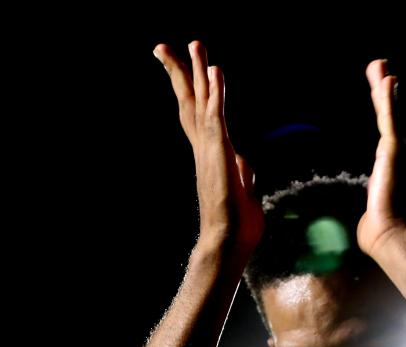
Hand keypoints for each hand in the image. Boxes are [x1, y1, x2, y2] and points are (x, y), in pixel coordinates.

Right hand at [153, 41, 263, 257]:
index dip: (193, 91)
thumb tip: (243, 164)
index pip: (197, 116)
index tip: (188, 68)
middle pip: (189, 102)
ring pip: (201, 102)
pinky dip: (217, 92)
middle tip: (162, 46)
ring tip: (194, 43)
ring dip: (198, 72)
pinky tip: (216, 71)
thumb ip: (242, 173)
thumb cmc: (236, 226)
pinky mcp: (219, 153)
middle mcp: (204, 147)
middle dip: (179, 73)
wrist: (228, 243)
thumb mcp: (243, 191)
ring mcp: (210, 149)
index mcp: (209, 154)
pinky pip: (218, 116)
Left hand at [356, 59, 405, 256]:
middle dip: (386, 92)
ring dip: (385, 87)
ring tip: (378, 65)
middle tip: (380, 68)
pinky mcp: (395, 150)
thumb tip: (369, 224)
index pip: (392, 132)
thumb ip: (376, 209)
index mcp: (400, 166)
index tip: (384, 93)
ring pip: (391, 112)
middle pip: (394, 116)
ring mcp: (403, 150)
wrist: (391, 236)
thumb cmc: (383, 230)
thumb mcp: (377, 212)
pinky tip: (387, 80)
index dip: (388, 110)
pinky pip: (391, 118)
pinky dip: (389, 99)